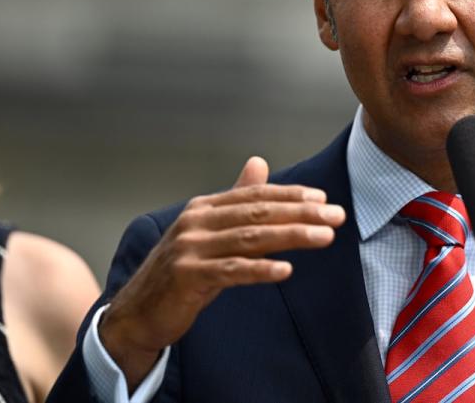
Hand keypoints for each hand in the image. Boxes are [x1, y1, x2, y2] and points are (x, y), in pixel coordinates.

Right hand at [99, 156, 345, 390]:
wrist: (138, 312)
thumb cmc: (182, 271)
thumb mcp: (209, 231)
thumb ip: (235, 200)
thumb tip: (259, 162)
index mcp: (204, 208)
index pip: (255, 195)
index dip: (291, 195)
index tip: (324, 199)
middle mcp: (196, 222)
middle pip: (258, 213)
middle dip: (302, 213)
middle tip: (337, 216)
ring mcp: (189, 249)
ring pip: (250, 238)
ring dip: (292, 237)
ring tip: (324, 238)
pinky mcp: (187, 277)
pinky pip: (231, 271)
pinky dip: (260, 269)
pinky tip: (286, 270)